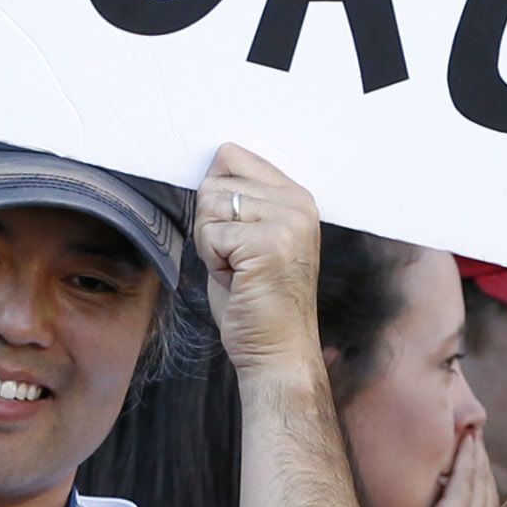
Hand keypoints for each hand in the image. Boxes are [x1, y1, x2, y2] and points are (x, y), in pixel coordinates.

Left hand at [198, 143, 324, 379]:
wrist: (278, 351)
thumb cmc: (259, 303)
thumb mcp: (254, 239)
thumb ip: (241, 202)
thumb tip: (210, 170)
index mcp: (296, 197)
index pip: (232, 156)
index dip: (216, 197)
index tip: (233, 234)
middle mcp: (297, 204)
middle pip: (214, 182)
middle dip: (211, 225)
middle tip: (237, 261)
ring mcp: (287, 221)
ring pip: (208, 204)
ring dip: (210, 244)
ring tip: (238, 270)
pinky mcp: (268, 243)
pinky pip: (210, 233)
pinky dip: (212, 260)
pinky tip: (236, 279)